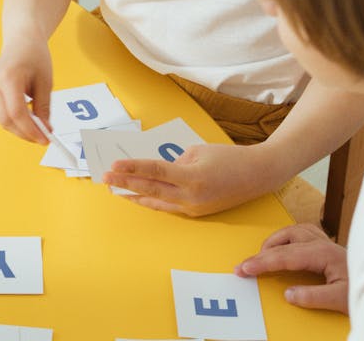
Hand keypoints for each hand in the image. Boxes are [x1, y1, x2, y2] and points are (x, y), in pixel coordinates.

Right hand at [0, 40, 53, 142]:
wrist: (21, 43)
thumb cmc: (33, 56)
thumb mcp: (45, 82)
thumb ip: (44, 108)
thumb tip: (45, 129)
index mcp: (8, 78)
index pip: (16, 113)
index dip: (30, 130)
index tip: (44, 139)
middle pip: (6, 120)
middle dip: (25, 133)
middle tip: (42, 138)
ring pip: (1, 121)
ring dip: (19, 129)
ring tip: (36, 127)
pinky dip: (12, 121)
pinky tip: (25, 118)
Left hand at [103, 142, 281, 216]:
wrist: (258, 175)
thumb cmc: (229, 157)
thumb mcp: (198, 151)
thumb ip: (174, 162)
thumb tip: (155, 170)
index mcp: (192, 178)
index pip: (155, 172)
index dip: (132, 169)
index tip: (113, 166)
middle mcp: (191, 197)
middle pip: (151, 190)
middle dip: (126, 184)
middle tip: (105, 179)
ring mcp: (194, 208)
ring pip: (157, 202)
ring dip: (135, 196)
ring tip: (115, 190)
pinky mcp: (197, 212)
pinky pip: (169, 206)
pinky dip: (152, 201)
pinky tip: (139, 197)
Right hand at [235, 224, 348, 312]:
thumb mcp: (341, 299)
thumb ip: (314, 297)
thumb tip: (289, 294)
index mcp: (323, 254)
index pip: (284, 256)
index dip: (261, 262)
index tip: (244, 268)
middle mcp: (322, 244)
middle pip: (283, 241)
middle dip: (260, 253)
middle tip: (245, 266)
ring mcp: (326, 243)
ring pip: (292, 231)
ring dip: (274, 241)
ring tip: (262, 254)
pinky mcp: (329, 247)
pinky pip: (303, 233)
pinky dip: (288, 237)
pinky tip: (285, 245)